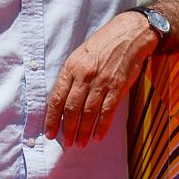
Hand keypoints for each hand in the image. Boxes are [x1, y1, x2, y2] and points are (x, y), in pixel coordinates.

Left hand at [46, 11, 157, 147]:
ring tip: (80, 143)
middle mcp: (84, 76)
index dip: (52, 118)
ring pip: (88, 113)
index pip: (56, 98)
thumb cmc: (103, 45)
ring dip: (83, 131)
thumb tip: (61, 100)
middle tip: (67, 143)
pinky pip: (108, 111)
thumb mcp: (80, 55)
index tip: (50, 133)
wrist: (129, 34)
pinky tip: (98, 136)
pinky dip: (102, 126)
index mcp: (71, 68)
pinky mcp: (118, 86)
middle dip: (67, 129)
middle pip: (71, 109)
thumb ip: (71, 76)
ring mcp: (102, 82)